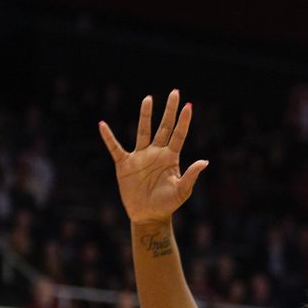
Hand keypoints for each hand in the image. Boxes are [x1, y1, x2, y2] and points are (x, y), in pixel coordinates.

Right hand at [99, 90, 207, 224]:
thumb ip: (191, 176)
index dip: (184, 121)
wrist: (148, 215)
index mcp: (171, 158)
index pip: (178, 134)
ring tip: (149, 98)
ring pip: (143, 131)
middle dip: (169, 110)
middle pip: (163, 127)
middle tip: (174, 92)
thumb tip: (205, 162)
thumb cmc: (167, 204)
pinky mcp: (124, 164)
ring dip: (145, 115)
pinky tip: (102, 125)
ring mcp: (140, 157)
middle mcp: (156, 153)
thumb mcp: (182, 191)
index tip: (189, 105)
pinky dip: (108, 137)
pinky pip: (115, 148)